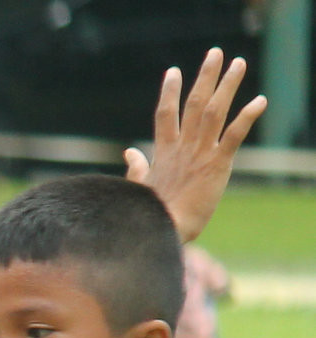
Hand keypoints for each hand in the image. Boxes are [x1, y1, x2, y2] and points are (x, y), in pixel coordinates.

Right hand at [124, 50, 265, 242]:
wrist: (161, 230)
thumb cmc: (150, 215)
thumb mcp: (141, 187)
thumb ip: (137, 167)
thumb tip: (129, 153)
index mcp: (163, 152)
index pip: (165, 114)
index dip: (170, 91)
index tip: (174, 71)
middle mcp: (183, 147)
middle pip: (194, 103)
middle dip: (205, 76)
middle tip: (215, 53)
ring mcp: (201, 153)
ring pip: (214, 111)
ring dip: (227, 85)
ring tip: (238, 63)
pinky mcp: (218, 164)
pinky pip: (235, 135)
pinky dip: (247, 117)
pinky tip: (260, 100)